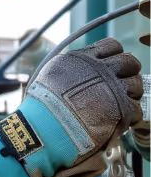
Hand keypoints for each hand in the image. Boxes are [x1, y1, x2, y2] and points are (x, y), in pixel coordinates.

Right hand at [0, 38, 142, 176]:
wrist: (42, 130)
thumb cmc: (40, 109)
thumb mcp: (50, 75)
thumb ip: (70, 69)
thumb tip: (77, 71)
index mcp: (84, 59)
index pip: (112, 46)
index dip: (114, 56)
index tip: (110, 67)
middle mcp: (101, 70)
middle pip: (128, 62)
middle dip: (127, 73)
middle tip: (120, 87)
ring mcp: (112, 89)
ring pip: (136, 84)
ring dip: (131, 94)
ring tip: (120, 105)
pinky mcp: (120, 110)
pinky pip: (136, 108)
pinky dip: (130, 115)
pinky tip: (120, 121)